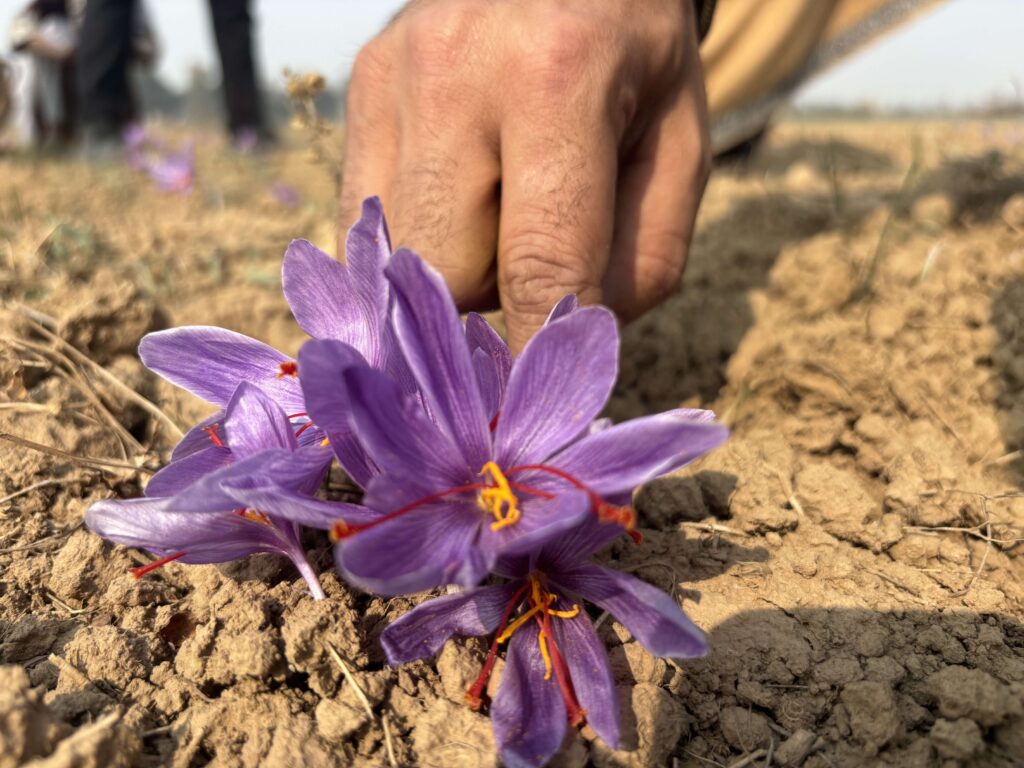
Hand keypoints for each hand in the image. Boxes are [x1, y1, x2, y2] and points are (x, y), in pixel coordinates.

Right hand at [340, 0, 709, 352]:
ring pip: (394, 256)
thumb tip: (560, 344)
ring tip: (494, 209)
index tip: (530, 417)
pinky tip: (455, 196)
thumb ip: (640, 262)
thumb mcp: (681, 149)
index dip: (535, 358)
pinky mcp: (357, 88)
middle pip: (445, 275)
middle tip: (532, 260)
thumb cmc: (639, 59)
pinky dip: (411, 243)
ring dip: (447, 272)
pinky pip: (363, 220)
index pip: (540, 264)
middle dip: (491, 304)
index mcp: (559, 80)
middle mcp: (454, 74)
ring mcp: (390, 77)